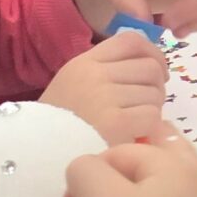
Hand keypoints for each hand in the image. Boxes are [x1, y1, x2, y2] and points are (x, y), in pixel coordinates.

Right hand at [42, 35, 169, 144]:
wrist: (37, 156)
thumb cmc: (56, 125)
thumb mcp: (73, 85)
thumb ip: (105, 71)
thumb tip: (150, 65)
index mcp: (84, 62)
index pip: (132, 41)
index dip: (153, 53)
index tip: (158, 70)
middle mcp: (96, 74)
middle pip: (150, 67)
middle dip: (157, 86)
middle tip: (146, 104)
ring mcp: (105, 97)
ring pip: (155, 93)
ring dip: (152, 109)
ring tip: (136, 122)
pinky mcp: (116, 123)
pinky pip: (152, 116)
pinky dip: (150, 127)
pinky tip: (135, 135)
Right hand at [63, 136, 196, 196]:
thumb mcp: (97, 192)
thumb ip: (85, 169)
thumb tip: (85, 175)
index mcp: (180, 166)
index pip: (129, 150)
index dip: (94, 167)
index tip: (72, 196)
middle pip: (160, 162)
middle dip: (124, 171)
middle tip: (96, 190)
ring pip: (162, 196)